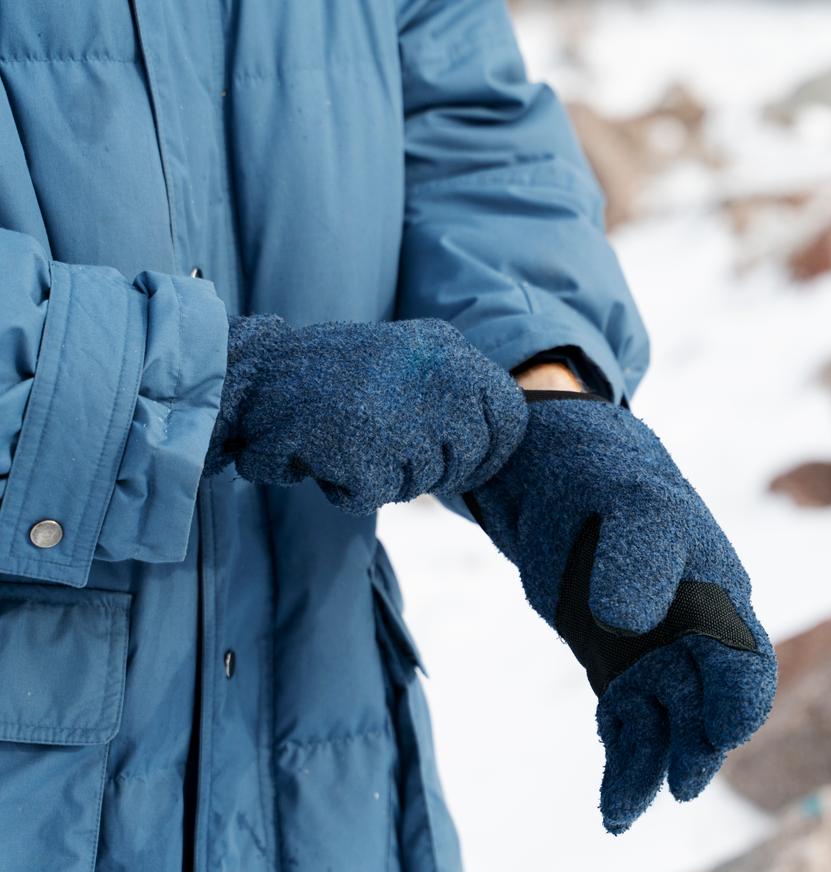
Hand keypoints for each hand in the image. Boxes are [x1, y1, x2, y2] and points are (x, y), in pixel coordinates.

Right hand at [206, 316, 526, 513]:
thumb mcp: (400, 359)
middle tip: (382, 445)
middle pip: (469, 456)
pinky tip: (324, 455)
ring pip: (422, 479)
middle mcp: (439, 377)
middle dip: (432, 467)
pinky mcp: (372, 454)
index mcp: (447, 348)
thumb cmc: (324, 372)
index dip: (489, 448)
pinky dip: (347, 485)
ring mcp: (408, 417)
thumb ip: (446, 390)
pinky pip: (376, 493)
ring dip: (384, 474)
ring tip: (344, 437)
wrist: (251, 373)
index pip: (508, 413)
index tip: (464, 460)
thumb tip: (488, 442)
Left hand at [463, 392, 776, 832]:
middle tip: (673, 784)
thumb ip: (636, 556)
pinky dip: (625, 767)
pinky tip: (614, 805)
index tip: (719, 733)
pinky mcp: (615, 674)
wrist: (554, 474)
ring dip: (654, 768)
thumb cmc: (605, 479)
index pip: (746, 660)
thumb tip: (630, 621)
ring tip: (621, 809)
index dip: (739, 699)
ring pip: (671, 729)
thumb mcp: (625, 503)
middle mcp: (696, 633)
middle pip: (712, 709)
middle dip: (697, 748)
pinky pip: (631, 731)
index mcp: (717, 592)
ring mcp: (655, 656)